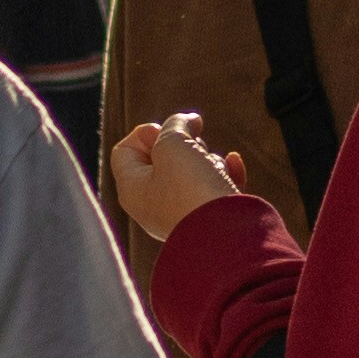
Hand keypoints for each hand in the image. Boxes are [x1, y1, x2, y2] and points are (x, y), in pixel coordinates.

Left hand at [111, 112, 241, 242]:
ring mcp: (182, 214)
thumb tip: (189, 121)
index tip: (166, 134)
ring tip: (213, 167)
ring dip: (207, 158)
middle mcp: (153, 205)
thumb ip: (175, 125)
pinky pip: (215, 187)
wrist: (228, 236)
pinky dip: (225, 172)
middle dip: (183, 145)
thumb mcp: (174, 144)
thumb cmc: (192, 190)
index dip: (146, 134)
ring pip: (192, 171)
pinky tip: (233, 163)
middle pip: (162, 159)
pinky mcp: (210, 219)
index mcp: (133, 191)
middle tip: (193, 149)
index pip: (125, 151)